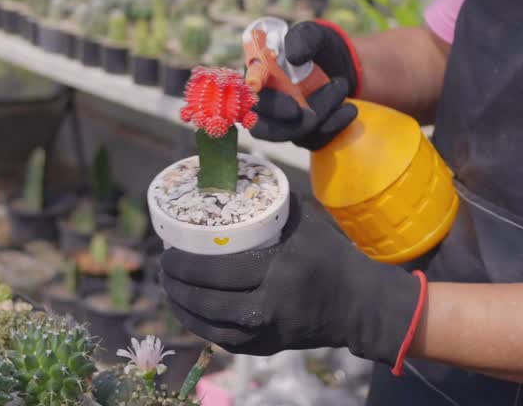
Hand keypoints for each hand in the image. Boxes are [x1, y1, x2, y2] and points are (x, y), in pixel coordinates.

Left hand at [159, 196, 422, 365]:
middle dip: (176, 285)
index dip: (185, 264)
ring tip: (168, 288)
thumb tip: (228, 174)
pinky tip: (187, 311)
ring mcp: (267, 333)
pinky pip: (222, 341)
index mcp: (279, 269)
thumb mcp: (304, 222)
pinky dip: (199, 327)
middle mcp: (270, 306)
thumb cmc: (328, 254)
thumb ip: (268, 204)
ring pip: (209, 326)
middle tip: (163, 267)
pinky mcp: (266, 348)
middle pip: (208, 301)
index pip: (219, 271)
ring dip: (181, 308)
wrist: (359, 304)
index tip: (168, 250)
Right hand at [249, 20, 361, 149]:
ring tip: (341, 85)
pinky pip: (316, 139)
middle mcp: (267, 104)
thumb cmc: (318, 46)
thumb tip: (294, 57)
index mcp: (258, 78)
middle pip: (263, 128)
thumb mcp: (312, 34)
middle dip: (286, 126)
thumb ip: (302, 39)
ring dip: (321, 114)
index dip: (261, 104)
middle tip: (310, 114)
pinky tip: (349, 108)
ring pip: (295, 134)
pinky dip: (334, 125)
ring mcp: (287, 122)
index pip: (247, 98)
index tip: (287, 106)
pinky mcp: (307, 134)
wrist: (343, 63)